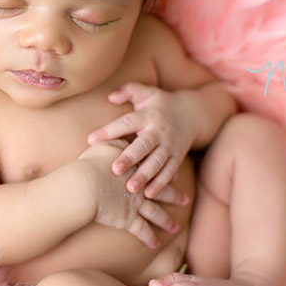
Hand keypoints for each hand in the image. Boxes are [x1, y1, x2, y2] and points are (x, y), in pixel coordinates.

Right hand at [78, 139, 184, 248]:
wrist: (83, 185)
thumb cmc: (89, 165)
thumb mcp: (102, 147)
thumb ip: (114, 141)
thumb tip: (119, 137)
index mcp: (135, 168)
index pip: (152, 169)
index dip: (163, 172)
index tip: (174, 175)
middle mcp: (140, 187)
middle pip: (161, 191)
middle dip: (174, 196)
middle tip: (185, 199)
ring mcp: (136, 204)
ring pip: (156, 214)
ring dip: (166, 221)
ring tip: (176, 228)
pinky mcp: (128, 219)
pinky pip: (142, 231)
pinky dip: (149, 239)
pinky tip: (155, 244)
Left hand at [87, 82, 198, 198]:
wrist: (193, 113)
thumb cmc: (161, 104)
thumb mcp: (146, 92)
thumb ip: (128, 91)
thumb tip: (111, 97)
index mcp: (148, 116)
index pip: (126, 122)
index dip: (109, 130)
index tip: (91, 140)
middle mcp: (158, 131)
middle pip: (144, 145)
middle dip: (130, 158)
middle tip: (115, 169)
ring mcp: (169, 145)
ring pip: (157, 162)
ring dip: (145, 175)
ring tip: (131, 188)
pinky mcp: (177, 156)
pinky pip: (169, 171)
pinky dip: (161, 183)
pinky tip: (149, 194)